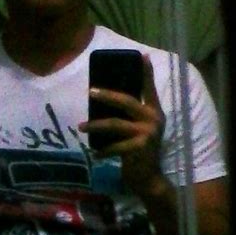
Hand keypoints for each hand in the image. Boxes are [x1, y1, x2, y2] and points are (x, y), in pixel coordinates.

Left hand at [80, 54, 165, 196]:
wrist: (149, 178)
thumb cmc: (140, 151)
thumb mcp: (141, 129)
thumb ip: (132, 115)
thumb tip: (106, 98)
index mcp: (155, 111)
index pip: (150, 88)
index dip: (146, 72)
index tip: (142, 56)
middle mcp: (153, 119)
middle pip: (126, 101)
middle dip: (107, 95)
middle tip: (90, 92)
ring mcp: (147, 133)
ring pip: (115, 124)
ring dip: (95, 125)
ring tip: (81, 127)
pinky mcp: (139, 148)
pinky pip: (114, 146)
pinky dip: (102, 149)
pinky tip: (94, 153)